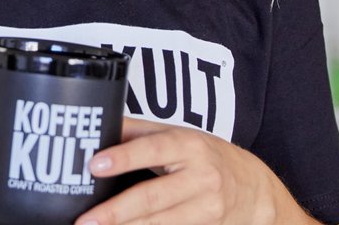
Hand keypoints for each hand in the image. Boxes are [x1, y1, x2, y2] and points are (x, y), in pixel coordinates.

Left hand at [74, 117, 308, 224]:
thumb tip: (101, 123)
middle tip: (85, 220)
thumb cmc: (206, 155)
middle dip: (115, 211)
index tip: (94, 165)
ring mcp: (206, 208)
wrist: (254, 188)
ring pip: (159, 223)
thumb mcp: (178, 135)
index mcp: (188, 145)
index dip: (123, 158)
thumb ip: (140, 131)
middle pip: (152, 197)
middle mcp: (200, 177)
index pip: (151, 149)